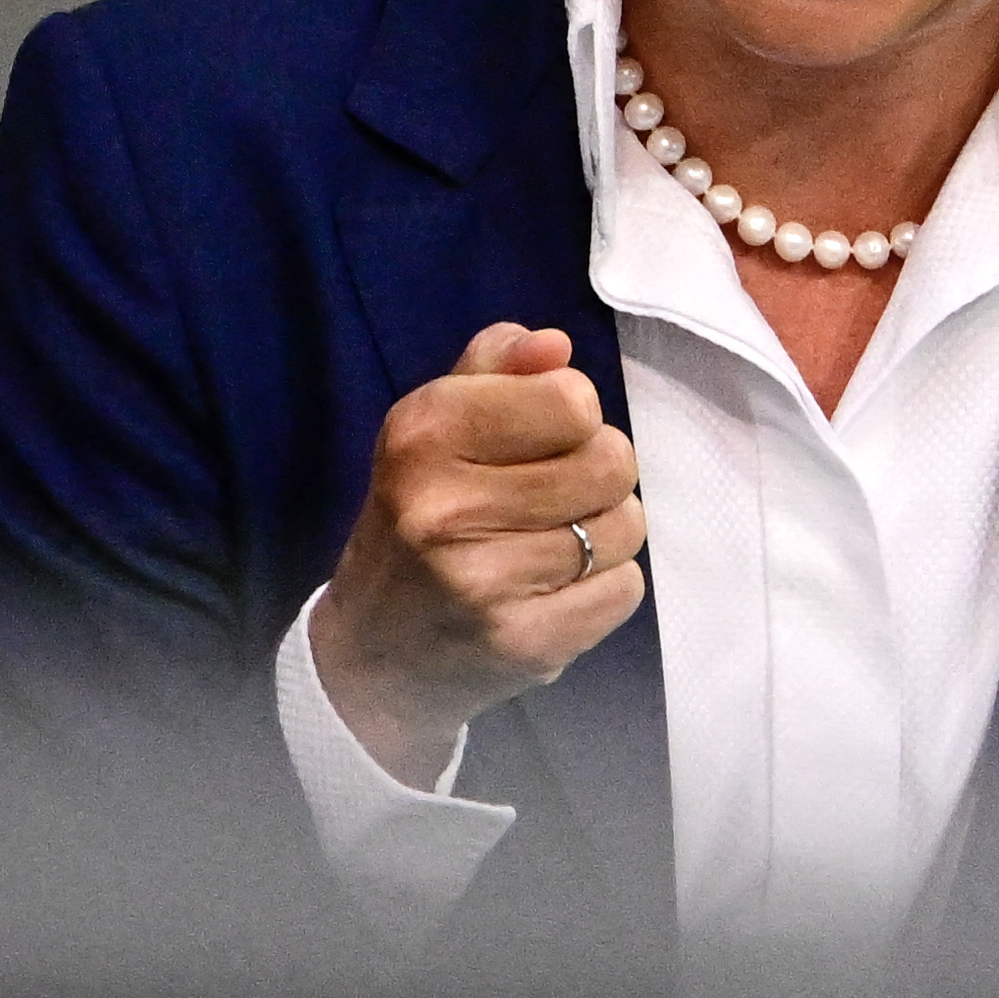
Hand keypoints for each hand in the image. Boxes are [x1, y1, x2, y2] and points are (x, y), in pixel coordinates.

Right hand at [309, 322, 646, 787]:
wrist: (372, 652)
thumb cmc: (419, 521)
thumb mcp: (433, 432)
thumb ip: (494, 373)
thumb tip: (554, 345)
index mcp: (421, 433)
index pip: (572, 399)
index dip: (574, 416)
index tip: (540, 440)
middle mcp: (444, 505)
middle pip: (612, 462)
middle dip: (599, 474)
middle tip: (552, 498)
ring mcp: (481, 580)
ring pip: (626, 526)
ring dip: (605, 533)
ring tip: (548, 545)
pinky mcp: (521, 640)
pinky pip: (625, 589)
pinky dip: (605, 588)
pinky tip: (552, 591)